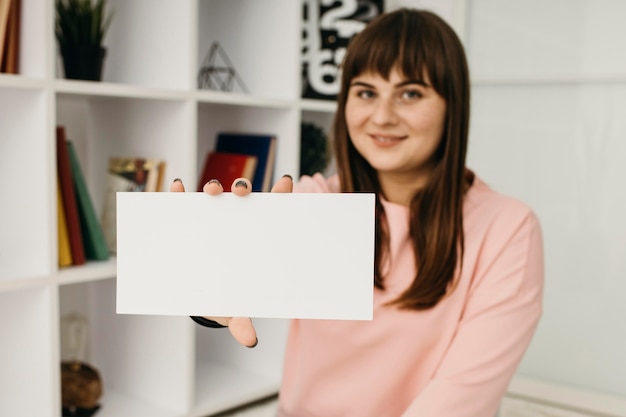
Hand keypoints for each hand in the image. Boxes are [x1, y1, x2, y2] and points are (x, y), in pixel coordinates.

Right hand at [170, 175, 293, 347]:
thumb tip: (249, 339)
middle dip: (242, 187)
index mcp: (252, 236)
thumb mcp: (232, 309)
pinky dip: (179, 193)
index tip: (285, 182)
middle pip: (242, 196)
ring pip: (214, 194)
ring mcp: (210, 217)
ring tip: (210, 190)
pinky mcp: (186, 219)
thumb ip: (241, 320)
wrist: (199, 296)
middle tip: (241, 190)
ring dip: (213, 187)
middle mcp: (234, 220)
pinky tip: (177, 188)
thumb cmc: (224, 298)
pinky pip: (182, 201)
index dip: (280, 194)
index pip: (272, 209)